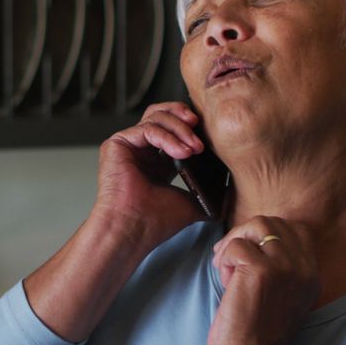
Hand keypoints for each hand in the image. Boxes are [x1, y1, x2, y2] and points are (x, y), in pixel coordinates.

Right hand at [92, 101, 208, 249]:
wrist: (133, 231)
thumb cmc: (156, 222)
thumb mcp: (191, 201)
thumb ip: (206, 190)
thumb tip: (229, 189)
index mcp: (156, 160)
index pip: (173, 127)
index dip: (191, 125)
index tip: (210, 133)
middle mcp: (140, 149)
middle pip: (162, 113)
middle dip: (184, 116)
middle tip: (200, 128)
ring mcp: (128, 145)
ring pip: (156, 116)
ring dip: (180, 129)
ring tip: (195, 148)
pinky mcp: (117, 144)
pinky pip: (147, 128)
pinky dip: (168, 137)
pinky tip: (182, 153)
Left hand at [208, 217, 320, 344]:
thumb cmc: (258, 331)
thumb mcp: (282, 294)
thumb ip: (280, 266)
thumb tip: (252, 235)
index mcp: (312, 273)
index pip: (296, 229)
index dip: (267, 233)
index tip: (248, 252)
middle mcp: (304, 267)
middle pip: (273, 222)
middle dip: (245, 234)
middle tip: (229, 259)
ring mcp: (285, 266)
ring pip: (256, 225)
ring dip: (234, 242)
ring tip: (226, 267)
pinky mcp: (262, 270)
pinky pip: (236, 245)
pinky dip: (224, 259)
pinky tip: (225, 282)